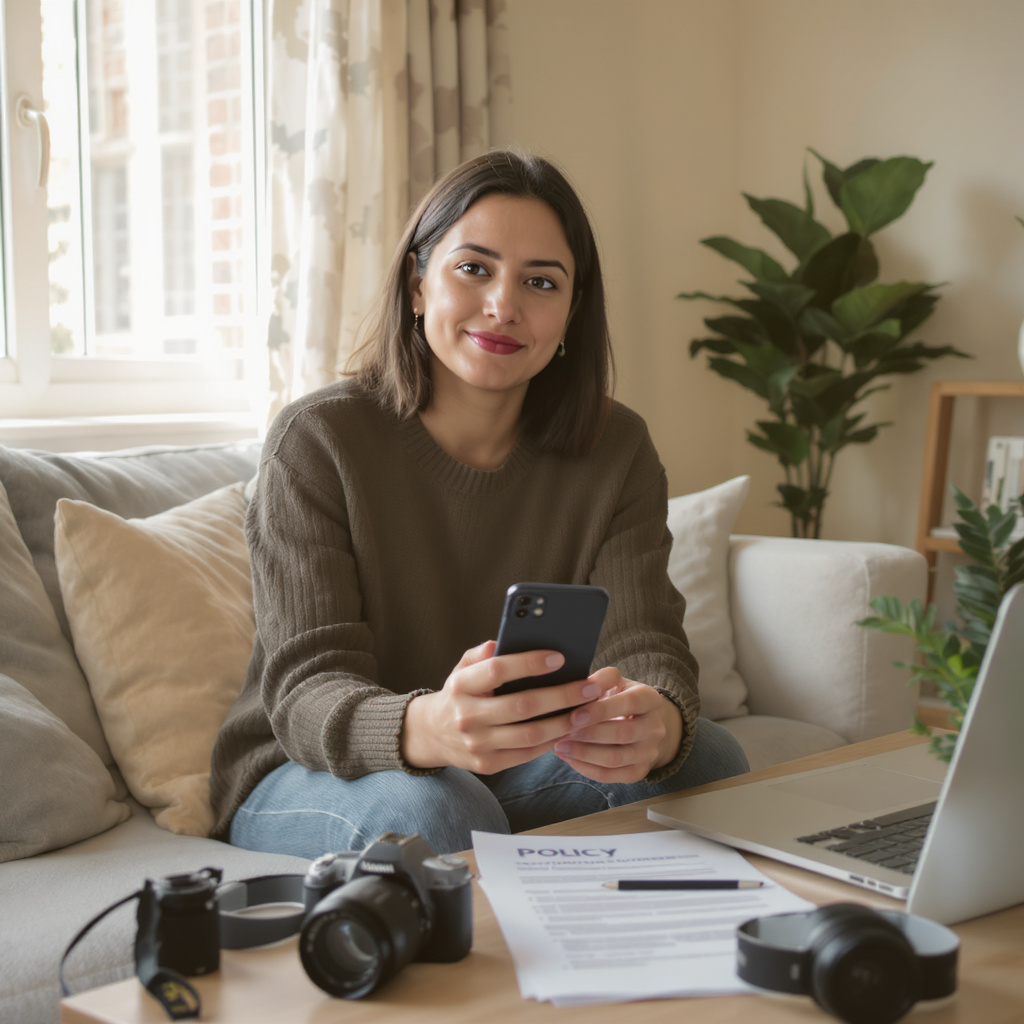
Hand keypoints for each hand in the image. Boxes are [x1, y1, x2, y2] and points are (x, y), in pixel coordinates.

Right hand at [401, 640, 613, 774]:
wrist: (431, 734)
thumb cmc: (459, 693)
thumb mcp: (462, 668)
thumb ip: (482, 653)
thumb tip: (503, 642)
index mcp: (461, 685)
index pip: (497, 670)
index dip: (530, 663)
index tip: (559, 657)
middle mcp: (467, 716)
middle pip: (523, 706)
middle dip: (562, 696)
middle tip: (590, 687)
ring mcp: (477, 744)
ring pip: (530, 735)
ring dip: (564, 722)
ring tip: (588, 710)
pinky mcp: (487, 765)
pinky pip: (527, 753)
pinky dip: (552, 740)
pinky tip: (570, 727)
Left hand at [550, 666, 682, 783]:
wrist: (640, 723)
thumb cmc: (619, 698)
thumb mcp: (615, 682)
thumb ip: (602, 679)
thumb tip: (584, 684)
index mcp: (651, 700)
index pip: (630, 703)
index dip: (601, 710)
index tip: (574, 715)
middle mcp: (655, 728)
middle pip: (622, 734)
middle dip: (589, 734)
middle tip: (561, 732)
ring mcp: (649, 753)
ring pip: (615, 759)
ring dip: (584, 754)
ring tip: (559, 746)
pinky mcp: (639, 772)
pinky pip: (611, 776)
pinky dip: (586, 769)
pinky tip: (568, 758)